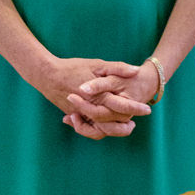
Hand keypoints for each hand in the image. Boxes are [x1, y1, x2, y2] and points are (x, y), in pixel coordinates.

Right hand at [33, 56, 151, 139]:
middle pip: (113, 124)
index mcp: (99, 96)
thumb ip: (117, 68)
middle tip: (134, 123)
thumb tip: (136, 70)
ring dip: (113, 131)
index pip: (122, 106)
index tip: (147, 110)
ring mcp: (81, 114)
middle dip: (125, 126)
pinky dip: (97, 129)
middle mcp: (91, 108)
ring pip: (99, 131)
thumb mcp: (97, 64)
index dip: (136, 108)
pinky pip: (87, 128)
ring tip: (123, 126)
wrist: (47, 75)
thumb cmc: (72, 67)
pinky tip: (105, 124)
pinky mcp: (73, 116)